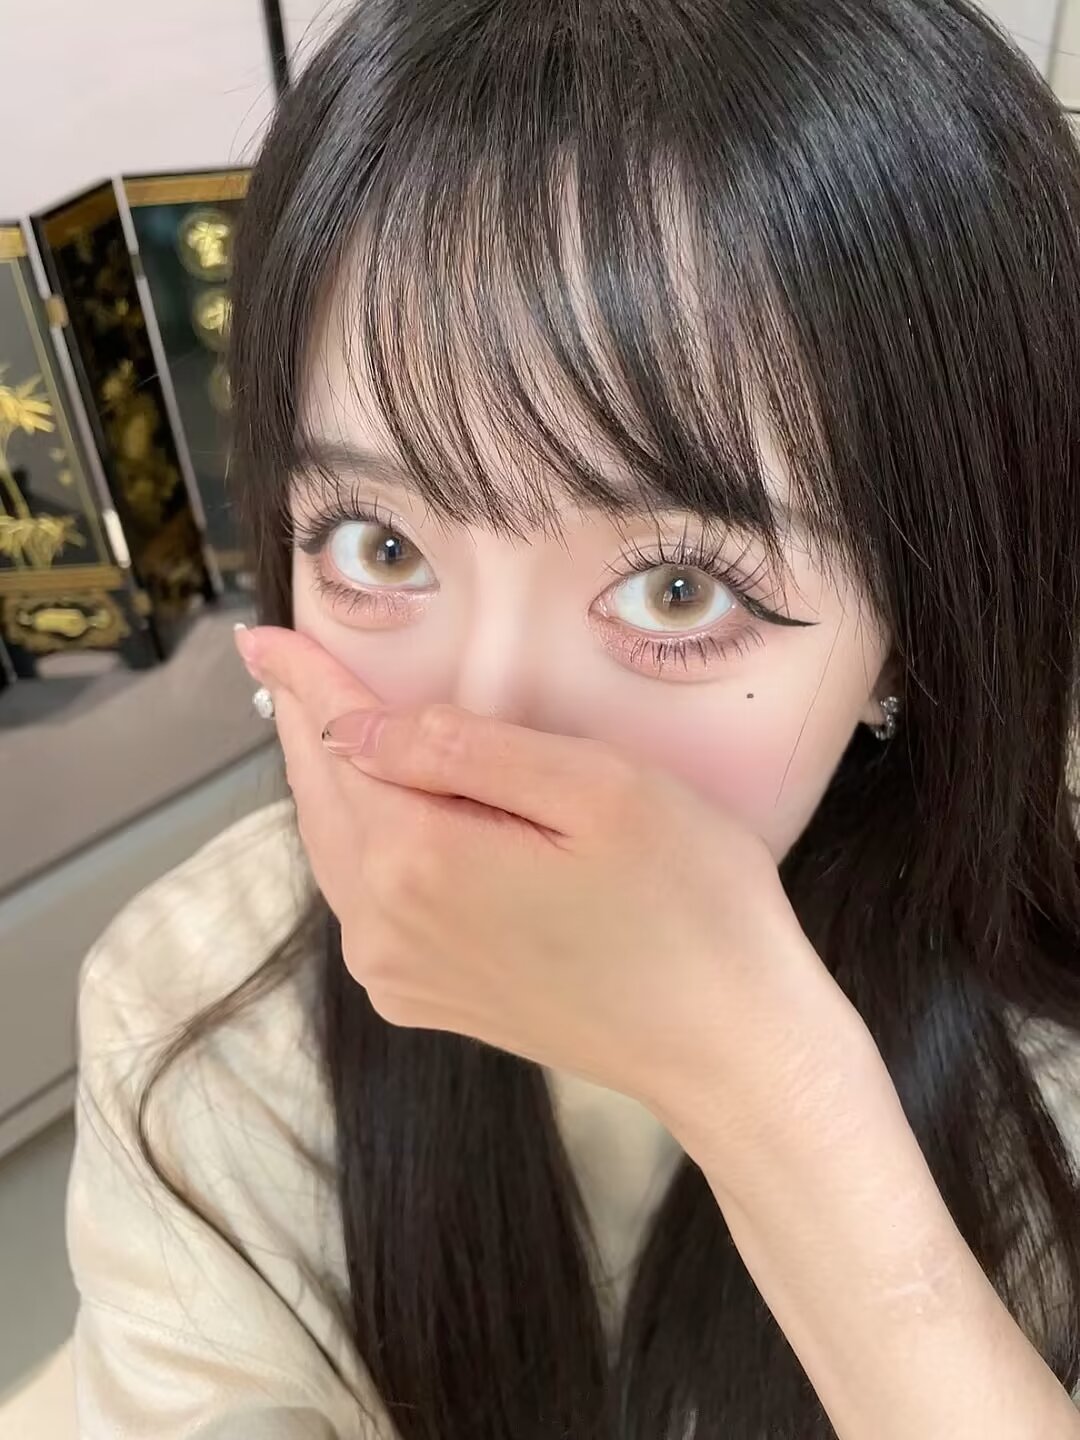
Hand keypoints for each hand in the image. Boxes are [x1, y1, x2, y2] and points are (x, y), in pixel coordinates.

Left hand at [236, 625, 868, 1154]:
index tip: (261, 634)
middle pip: (324, 800)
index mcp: (419, 860)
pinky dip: (358, 843)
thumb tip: (358, 726)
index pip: (339, 742)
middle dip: (306, 725)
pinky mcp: (427, 999)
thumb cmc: (688, 903)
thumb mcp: (596, 789)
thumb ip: (466, 748)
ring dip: (329, 784)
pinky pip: (365, 903)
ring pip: (338, 854)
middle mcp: (385, 927)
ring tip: (322, 722)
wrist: (726, 1046)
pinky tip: (377, 813)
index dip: (306, 679)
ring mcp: (400, 974)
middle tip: (284, 663)